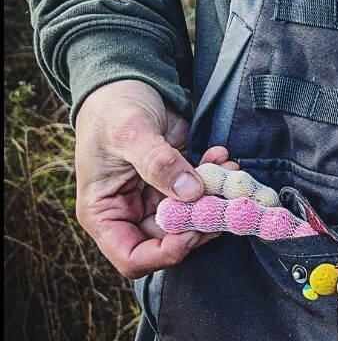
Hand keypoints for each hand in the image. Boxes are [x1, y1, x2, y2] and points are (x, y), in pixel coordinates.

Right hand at [74, 79, 236, 277]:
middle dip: (202, 223)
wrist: (127, 82)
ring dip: (216, 200)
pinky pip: (203, 192)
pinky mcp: (178, 181)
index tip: (195, 229)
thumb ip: (158, 163)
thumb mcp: (131, 132)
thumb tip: (190, 192)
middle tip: (227, 202)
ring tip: (230, 173)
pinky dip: (217, 178)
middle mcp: (130, 212)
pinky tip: (222, 157)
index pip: (133, 258)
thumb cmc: (114, 108)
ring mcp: (156, 198)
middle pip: (171, 241)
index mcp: (104, 213)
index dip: (166, 253)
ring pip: (193, 217)